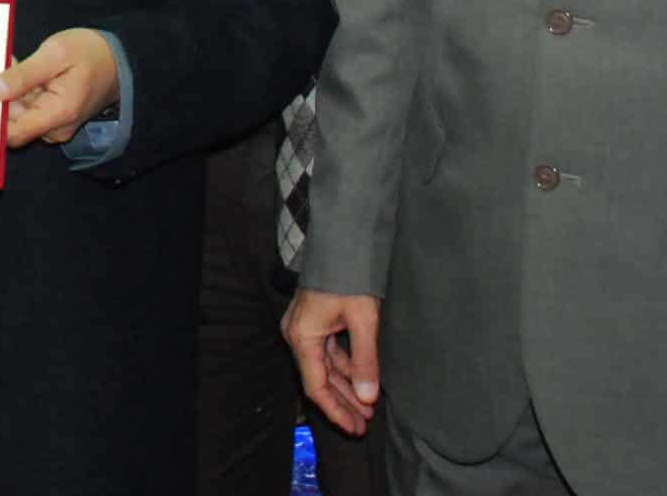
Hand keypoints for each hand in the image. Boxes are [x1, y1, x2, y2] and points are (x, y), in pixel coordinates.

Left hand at [0, 28, 118, 146]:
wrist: (118, 59)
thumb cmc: (90, 53)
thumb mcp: (55, 54)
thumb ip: (22, 75)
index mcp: (57, 114)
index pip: (13, 134)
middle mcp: (54, 128)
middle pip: (12, 122)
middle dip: (1, 96)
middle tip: (1, 66)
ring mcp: (54, 125)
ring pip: (18, 114)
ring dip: (11, 92)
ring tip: (16, 65)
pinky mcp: (52, 119)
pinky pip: (28, 110)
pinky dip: (21, 93)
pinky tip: (23, 73)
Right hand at [282, 288, 381, 435]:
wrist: (343, 240)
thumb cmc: (350, 276)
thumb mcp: (363, 320)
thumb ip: (365, 360)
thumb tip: (367, 397)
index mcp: (302, 337)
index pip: (316, 386)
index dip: (336, 410)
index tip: (355, 427)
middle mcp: (298, 335)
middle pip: (319, 379)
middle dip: (343, 402)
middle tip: (365, 424)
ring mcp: (305, 327)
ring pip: (325, 367)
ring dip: (346, 386)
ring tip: (368, 406)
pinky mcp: (315, 320)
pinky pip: (328, 352)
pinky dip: (345, 367)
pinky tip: (361, 380)